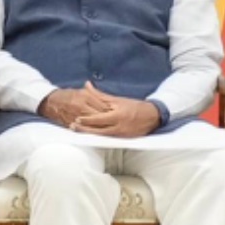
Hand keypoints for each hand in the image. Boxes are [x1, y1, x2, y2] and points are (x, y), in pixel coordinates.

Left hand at [41, 87, 158, 136]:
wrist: (152, 116)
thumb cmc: (133, 106)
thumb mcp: (117, 100)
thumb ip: (99, 95)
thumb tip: (87, 85)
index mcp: (118, 115)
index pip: (99, 119)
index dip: (87, 120)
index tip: (76, 119)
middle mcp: (119, 126)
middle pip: (98, 130)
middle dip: (84, 129)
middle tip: (72, 126)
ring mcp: (121, 134)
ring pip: (102, 136)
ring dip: (89, 134)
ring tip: (77, 131)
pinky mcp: (123, 139)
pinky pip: (107, 139)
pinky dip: (98, 137)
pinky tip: (89, 135)